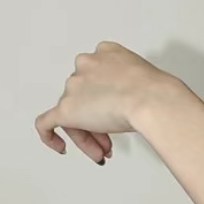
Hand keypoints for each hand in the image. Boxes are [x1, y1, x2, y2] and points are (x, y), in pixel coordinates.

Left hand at [34, 40, 170, 162]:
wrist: (152, 100)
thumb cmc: (157, 92)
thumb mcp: (146, 79)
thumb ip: (132, 86)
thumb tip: (134, 105)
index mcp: (106, 53)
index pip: (97, 79)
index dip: (105, 101)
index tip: (115, 117)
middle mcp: (86, 65)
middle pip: (83, 97)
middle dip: (97, 123)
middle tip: (109, 142)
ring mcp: (74, 86)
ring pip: (72, 113)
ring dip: (88, 135)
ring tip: (103, 151)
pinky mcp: (66, 109)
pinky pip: (46, 123)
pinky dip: (50, 136)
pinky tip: (60, 147)